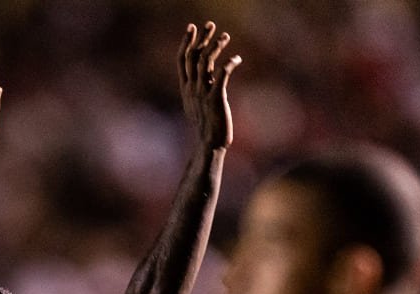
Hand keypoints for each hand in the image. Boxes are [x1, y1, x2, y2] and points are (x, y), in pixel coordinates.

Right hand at [178, 22, 239, 148]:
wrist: (209, 144)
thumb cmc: (206, 126)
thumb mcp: (197, 105)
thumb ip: (199, 89)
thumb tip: (206, 76)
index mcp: (185, 88)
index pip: (182, 60)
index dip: (187, 42)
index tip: (192, 29)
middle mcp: (192, 88)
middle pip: (193, 57)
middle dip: (201, 39)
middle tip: (210, 25)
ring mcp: (202, 93)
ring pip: (206, 63)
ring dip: (216, 47)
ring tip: (226, 36)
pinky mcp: (215, 99)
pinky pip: (221, 75)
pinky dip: (229, 64)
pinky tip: (237, 59)